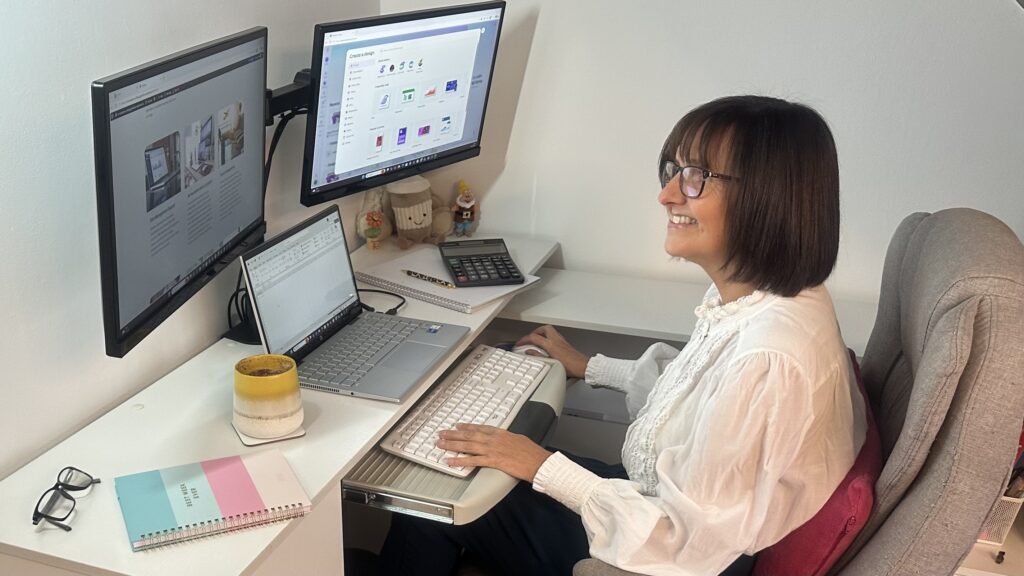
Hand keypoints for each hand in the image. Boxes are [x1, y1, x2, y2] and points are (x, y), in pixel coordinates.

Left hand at [437, 424, 551, 482]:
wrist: (538, 461)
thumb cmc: (532, 453)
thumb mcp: (519, 439)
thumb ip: (508, 439)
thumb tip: (504, 440)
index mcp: (501, 433)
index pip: (479, 427)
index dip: (466, 427)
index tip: (457, 426)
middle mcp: (494, 439)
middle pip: (469, 435)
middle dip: (453, 434)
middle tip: (441, 434)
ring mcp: (492, 449)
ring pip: (467, 445)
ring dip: (452, 444)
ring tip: (440, 444)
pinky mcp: (492, 460)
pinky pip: (472, 460)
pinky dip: (460, 460)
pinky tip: (451, 461)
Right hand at [515, 325, 589, 378]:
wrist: (584, 367)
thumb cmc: (570, 367)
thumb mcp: (550, 363)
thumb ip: (538, 356)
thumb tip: (529, 352)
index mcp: (551, 345)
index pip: (534, 337)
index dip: (524, 339)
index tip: (519, 343)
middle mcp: (557, 340)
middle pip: (544, 329)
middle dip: (535, 331)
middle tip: (530, 337)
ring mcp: (562, 341)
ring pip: (550, 331)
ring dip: (542, 333)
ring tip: (537, 340)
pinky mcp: (566, 344)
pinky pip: (555, 336)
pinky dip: (548, 338)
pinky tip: (547, 345)